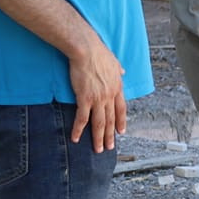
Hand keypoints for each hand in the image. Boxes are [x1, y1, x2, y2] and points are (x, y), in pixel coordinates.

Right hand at [67, 37, 127, 151]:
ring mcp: (98, 98)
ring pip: (99, 123)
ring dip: (98, 138)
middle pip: (111, 119)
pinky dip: (78, 130)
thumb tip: (123, 71)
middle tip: (109, 147)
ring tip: (98, 149)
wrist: (86, 49)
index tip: (121, 131)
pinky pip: (82, 118)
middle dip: (110, 135)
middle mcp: (110, 95)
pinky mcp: (85, 98)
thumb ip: (118, 69)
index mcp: (117, 87)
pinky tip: (75, 138)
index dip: (121, 121)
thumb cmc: (98, 52)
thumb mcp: (113, 60)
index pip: (121, 109)